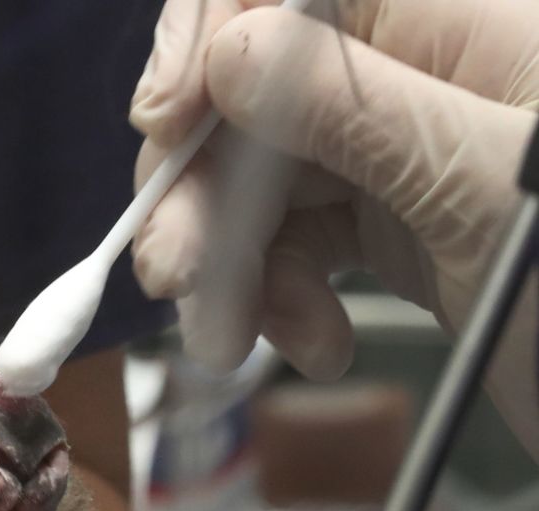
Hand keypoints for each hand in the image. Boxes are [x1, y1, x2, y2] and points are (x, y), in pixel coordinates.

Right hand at [129, 0, 538, 380]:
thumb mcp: (483, 190)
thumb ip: (352, 108)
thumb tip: (229, 55)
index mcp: (462, 17)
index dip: (210, 35)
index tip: (166, 124)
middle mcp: (425, 70)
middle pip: (257, 89)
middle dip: (207, 183)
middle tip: (180, 273)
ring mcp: (404, 147)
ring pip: (262, 172)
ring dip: (231, 258)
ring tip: (238, 336)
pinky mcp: (394, 218)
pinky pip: (295, 234)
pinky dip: (279, 291)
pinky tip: (310, 339)